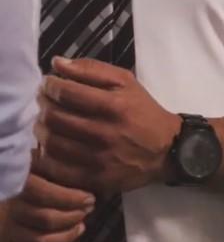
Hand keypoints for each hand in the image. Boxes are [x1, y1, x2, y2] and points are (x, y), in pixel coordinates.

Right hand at [0, 162, 93, 241]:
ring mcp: (2, 232)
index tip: (89, 198)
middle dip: (72, 216)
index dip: (71, 198)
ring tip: (80, 227)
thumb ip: (39, 162)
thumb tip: (66, 164)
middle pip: (46, 219)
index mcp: (13, 187)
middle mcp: (6, 211)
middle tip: (87, 210)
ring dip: (64, 237)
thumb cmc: (6, 175)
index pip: (45, 194)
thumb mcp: (23, 163)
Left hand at [35, 57, 180, 194]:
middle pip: (55, 117)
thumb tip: (58, 63)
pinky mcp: (93, 178)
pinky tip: (48, 144)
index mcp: (113, 105)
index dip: (49, 85)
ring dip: (40, 128)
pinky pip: (56, 168)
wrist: (165, 150)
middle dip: (42, 105)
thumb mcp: (125, 81)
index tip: (47, 82)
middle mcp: (104, 132)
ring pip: (52, 142)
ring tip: (44, 120)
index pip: (66, 93)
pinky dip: (44, 154)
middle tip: (43, 100)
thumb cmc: (143, 110)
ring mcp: (98, 159)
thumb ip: (92, 69)